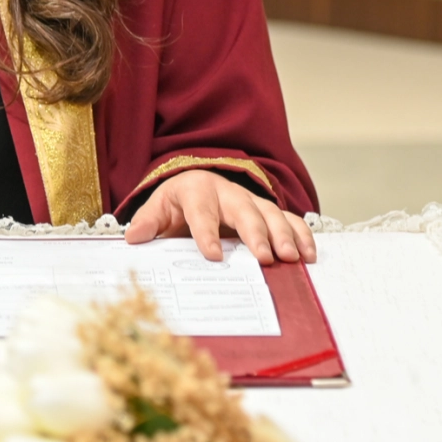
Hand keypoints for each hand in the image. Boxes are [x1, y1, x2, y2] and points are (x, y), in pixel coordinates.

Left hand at [124, 169, 315, 265]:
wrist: (198, 183)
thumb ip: (148, 222)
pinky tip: (309, 255)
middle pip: (243, 211)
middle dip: (255, 234)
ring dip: (283, 235)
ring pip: (271, 213)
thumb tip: (132, 237)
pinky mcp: (268, 210)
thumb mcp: (159, 207)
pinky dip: (302, 235)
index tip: (212, 256)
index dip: (206, 233)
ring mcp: (251, 200)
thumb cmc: (178, 202)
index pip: (201, 211)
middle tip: (265, 258)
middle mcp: (228, 192)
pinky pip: (290, 219)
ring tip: (291, 258)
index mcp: (196, 190)